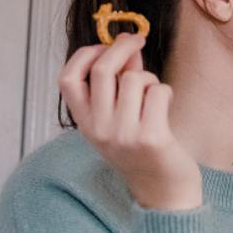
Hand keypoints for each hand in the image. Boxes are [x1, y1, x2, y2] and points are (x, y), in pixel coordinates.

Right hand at [58, 33, 202, 210]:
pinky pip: (157, 92)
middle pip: (102, 70)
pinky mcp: (151, 137)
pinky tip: (166, 106)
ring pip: (134, 79)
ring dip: (149, 78)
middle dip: (121, 48)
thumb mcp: (119, 120)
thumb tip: (127, 44)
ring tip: (154, 95)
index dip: (84, 55)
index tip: (103, 46)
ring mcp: (124, 134)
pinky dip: (165, 92)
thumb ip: (118, 84)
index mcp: (85, 124)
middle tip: (137, 40)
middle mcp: (99, 129)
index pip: (67, 79)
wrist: (163, 192)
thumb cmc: (143, 151)